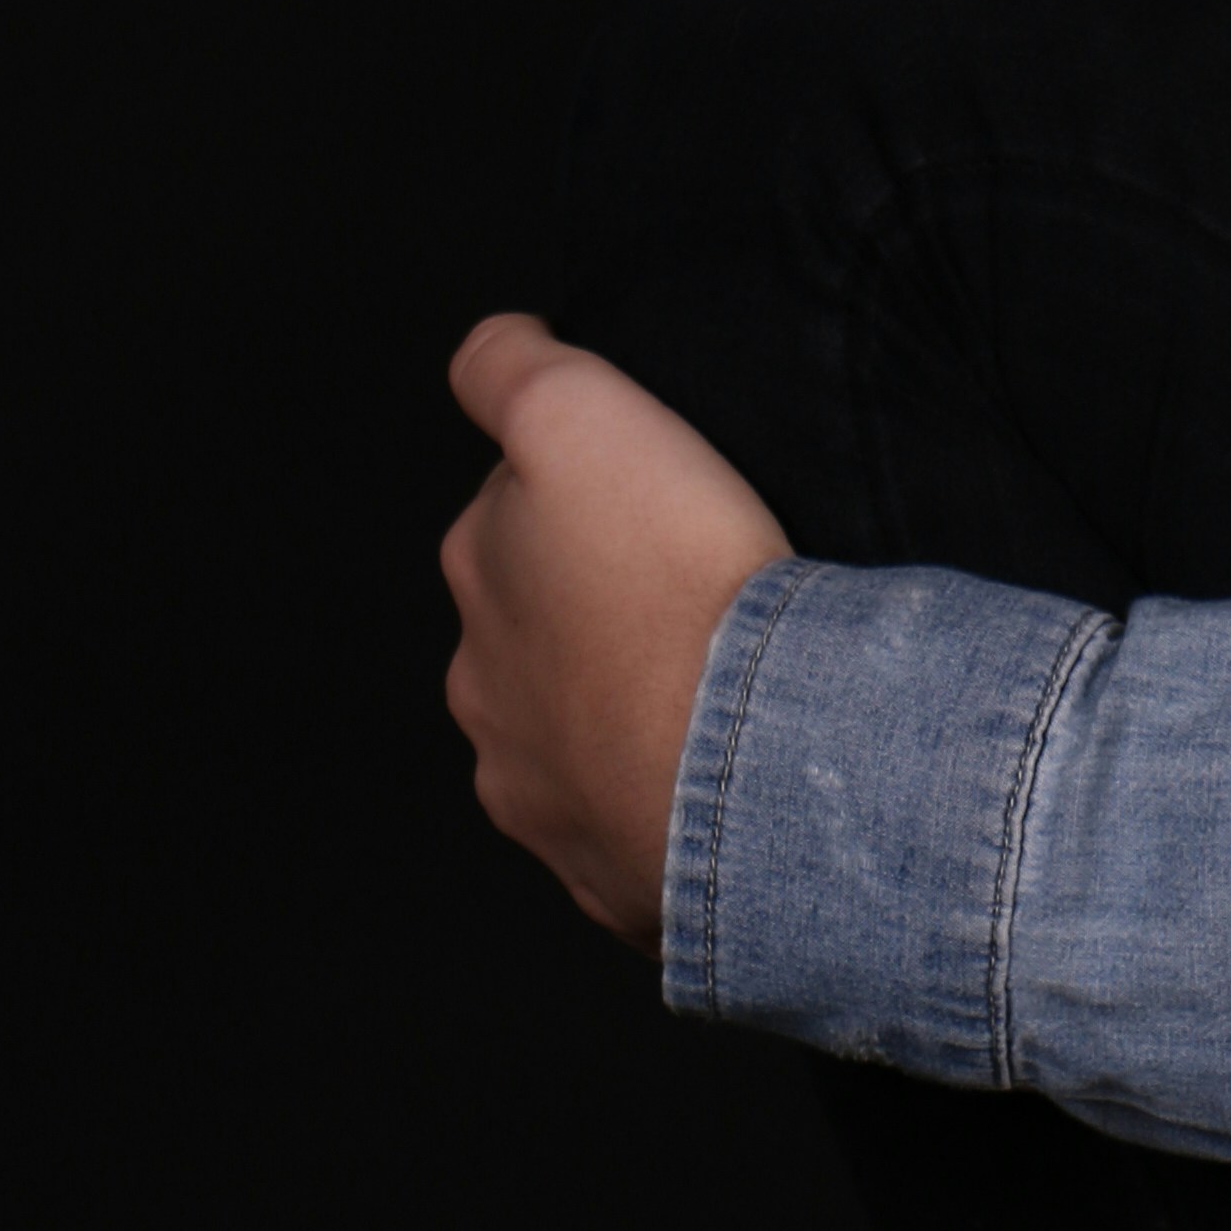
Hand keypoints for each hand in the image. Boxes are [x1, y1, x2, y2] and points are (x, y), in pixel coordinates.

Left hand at [440, 317, 788, 944]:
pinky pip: (637, 835)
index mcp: (479, 586)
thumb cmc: (673, 580)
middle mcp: (486, 700)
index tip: (653, 500)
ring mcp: (544, 803)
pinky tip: (726, 784)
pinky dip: (669, 808)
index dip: (585, 497)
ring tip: (720, 696)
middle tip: (696, 599)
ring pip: (581, 744)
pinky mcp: (613, 884)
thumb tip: (492, 346)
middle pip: (540, 637)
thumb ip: (509, 366)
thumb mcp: (576, 413)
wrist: (751, 762)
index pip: (515, 517)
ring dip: (628, 719)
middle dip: (596, 620)